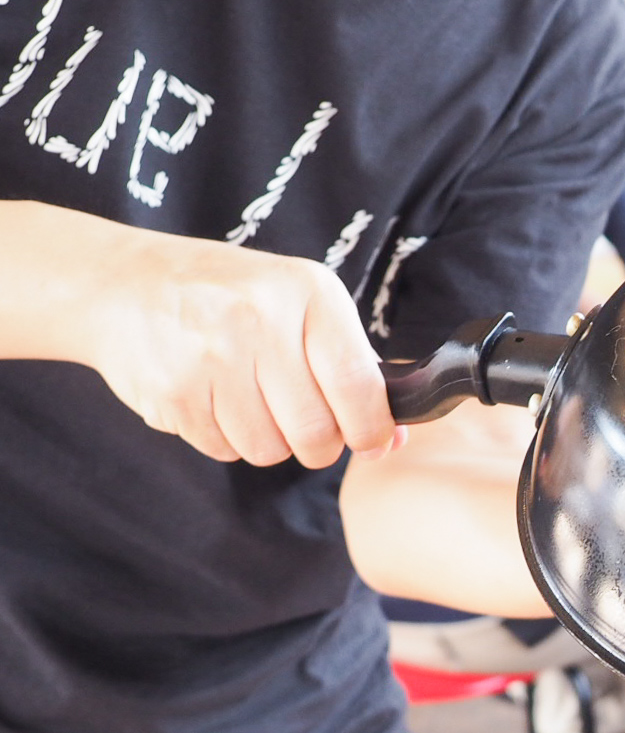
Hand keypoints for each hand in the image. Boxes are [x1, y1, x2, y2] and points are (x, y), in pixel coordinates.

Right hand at [92, 224, 400, 468]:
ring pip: (269, 449)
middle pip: (316, 431)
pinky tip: (211, 397)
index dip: (371, 429)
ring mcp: (211, 355)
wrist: (124, 283)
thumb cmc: (231, 298)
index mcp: (308, 292)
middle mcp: (261, 319)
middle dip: (318, 443)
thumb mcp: (299, 304)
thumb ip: (350, 367)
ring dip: (268, 440)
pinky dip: (225, 437)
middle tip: (304, 425)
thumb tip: (392, 438)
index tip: (372, 441)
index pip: (358, 385)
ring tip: (249, 399)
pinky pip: (223, 449)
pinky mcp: (173, 391)